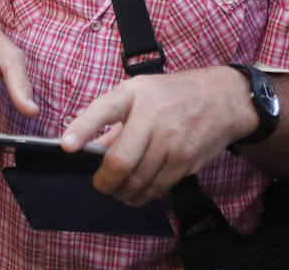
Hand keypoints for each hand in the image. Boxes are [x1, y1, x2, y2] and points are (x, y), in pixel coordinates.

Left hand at [62, 65, 253, 206]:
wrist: (221, 99)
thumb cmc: (171, 96)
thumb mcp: (140, 94)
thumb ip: (114, 122)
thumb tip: (91, 151)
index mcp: (134, 93)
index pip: (103, 110)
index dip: (83, 128)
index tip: (66, 146)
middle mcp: (152, 115)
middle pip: (120, 161)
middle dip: (105, 181)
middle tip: (101, 185)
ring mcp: (171, 138)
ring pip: (138, 180)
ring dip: (123, 193)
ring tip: (120, 192)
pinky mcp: (186, 159)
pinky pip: (158, 187)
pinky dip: (143, 196)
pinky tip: (138, 194)